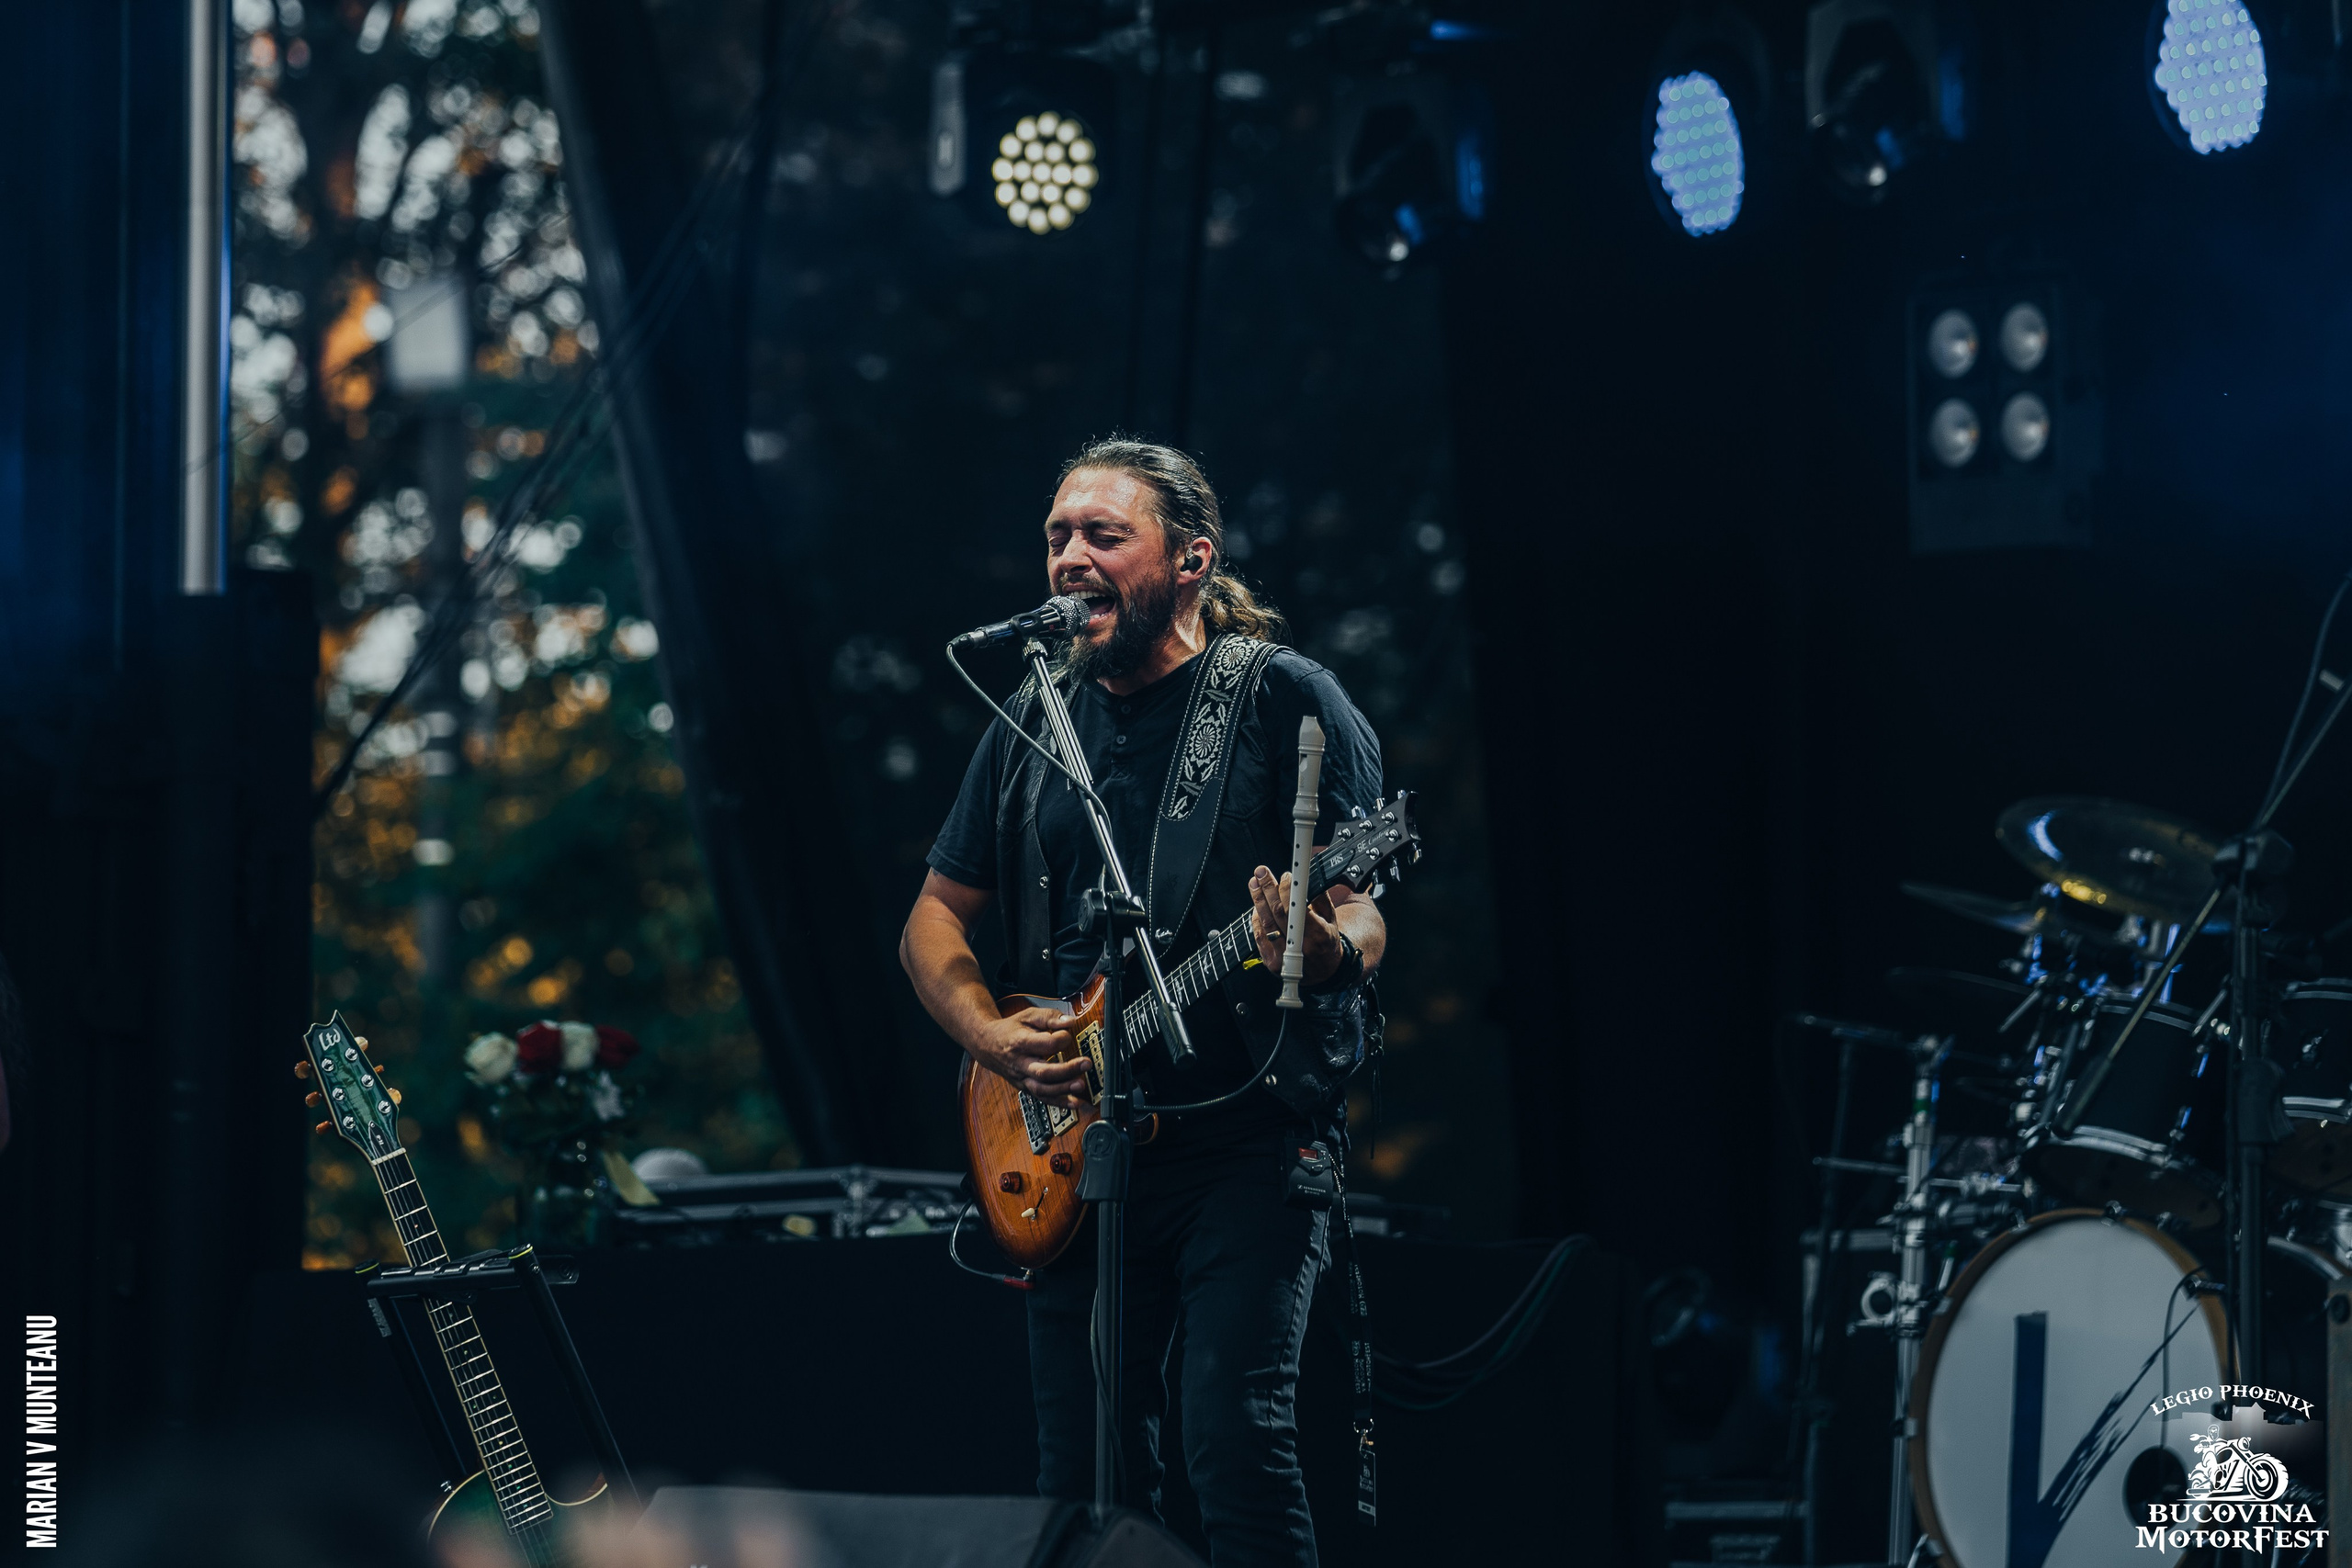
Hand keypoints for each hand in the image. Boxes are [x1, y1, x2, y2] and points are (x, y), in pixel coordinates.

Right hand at [970, 1006, 1089, 1107]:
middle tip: (1086, 1063)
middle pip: (1044, 1072)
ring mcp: (1021, 1078)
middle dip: (1067, 1070)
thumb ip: (1050, 1017)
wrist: (987, 1044)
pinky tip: (1075, 1104)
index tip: (1069, 1033)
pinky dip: (1059, 1103)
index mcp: (1020, 1042)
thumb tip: (1071, 1022)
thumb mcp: (1028, 1015)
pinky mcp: (1025, 1087)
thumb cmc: (1011, 1029)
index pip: (1045, 1044)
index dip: (1062, 1039)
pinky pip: (1042, 1098)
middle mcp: (1020, 1064)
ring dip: (1064, 1090)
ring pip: (1043, 1089)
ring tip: (1081, 1085)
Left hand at [1250, 865, 1340, 983]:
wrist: (1324, 973)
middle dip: (1268, 889)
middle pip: (1278, 913)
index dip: (1288, 891)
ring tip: (1255, 883)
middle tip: (1261, 872)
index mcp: (1318, 935)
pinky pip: (1259, 935)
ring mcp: (1283, 957)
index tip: (1285, 875)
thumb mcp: (1331, 920)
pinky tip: (1257, 904)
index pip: (1297, 910)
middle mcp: (1299, 947)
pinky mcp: (1271, 962)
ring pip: (1265, 923)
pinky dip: (1256, 918)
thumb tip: (1306, 878)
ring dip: (1258, 900)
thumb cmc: (1327, 941)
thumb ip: (1320, 898)